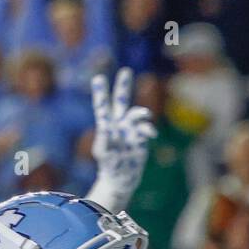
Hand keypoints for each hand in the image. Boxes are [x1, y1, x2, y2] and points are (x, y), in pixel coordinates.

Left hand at [88, 67, 155, 211]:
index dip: (101, 92)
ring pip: (136, 114)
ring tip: (144, 115)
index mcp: (107, 125)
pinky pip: (146, 129)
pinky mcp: (141, 138)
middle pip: (121, 101)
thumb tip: (107, 126)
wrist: (121, 177)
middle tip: (125, 71)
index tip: (98, 78)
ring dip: (140, 112)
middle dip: (123, 86)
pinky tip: (149, 134)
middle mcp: (119, 124)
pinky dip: (148, 129)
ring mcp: (131, 130)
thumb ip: (104, 139)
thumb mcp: (103, 152)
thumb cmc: (108, 164)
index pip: (102, 106)